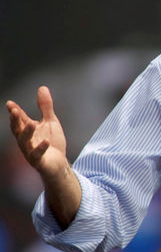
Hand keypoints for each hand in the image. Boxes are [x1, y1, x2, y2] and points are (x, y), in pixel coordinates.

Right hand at [7, 86, 80, 228]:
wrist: (59, 164)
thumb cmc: (52, 143)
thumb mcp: (50, 122)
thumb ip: (45, 107)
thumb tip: (42, 87)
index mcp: (28, 130)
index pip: (19, 120)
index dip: (15, 112)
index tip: (10, 104)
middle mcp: (26, 141)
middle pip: (18, 130)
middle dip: (15, 121)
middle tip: (14, 111)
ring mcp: (31, 151)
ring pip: (24, 143)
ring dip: (26, 133)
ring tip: (31, 124)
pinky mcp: (39, 161)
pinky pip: (37, 155)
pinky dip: (41, 148)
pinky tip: (46, 142)